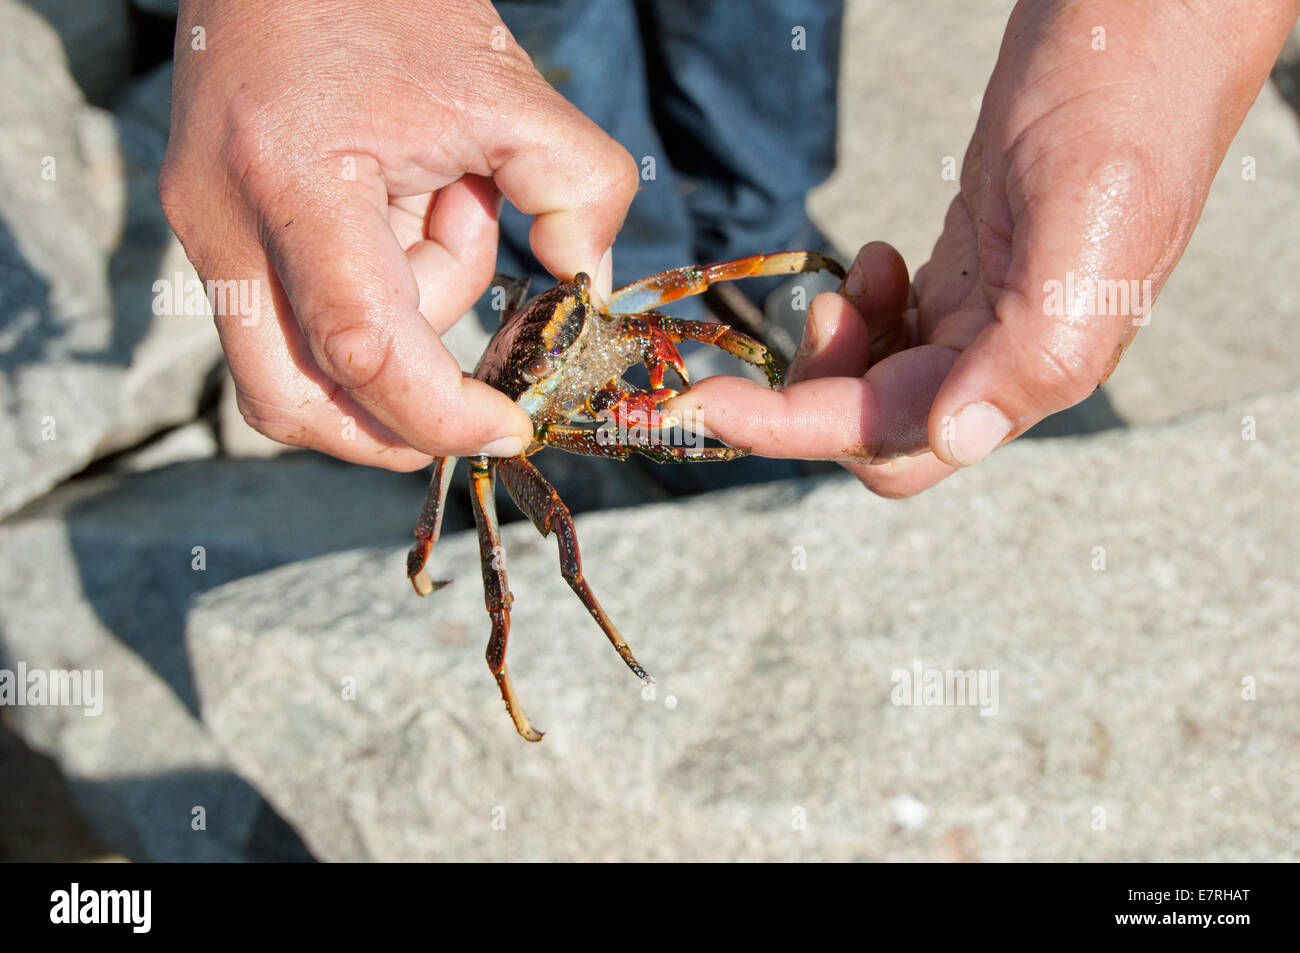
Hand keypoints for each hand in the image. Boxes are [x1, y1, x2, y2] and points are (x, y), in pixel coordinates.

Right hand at [160, 0, 636, 465]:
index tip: (507, 425)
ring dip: (386, 340)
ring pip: (289, 368)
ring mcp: (201, 228)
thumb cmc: (389, 0)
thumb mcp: (508, 89)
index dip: (443, 415)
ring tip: (441, 214)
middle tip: (469, 400)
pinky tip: (402, 217)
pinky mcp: (209, 228)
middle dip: (389, 426)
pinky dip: (361, 304)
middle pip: (291, 402)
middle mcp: (223, 219)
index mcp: (295, 180)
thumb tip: (587, 289)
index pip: (362, 349)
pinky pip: (287, 318)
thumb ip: (578, 190)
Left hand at [666, 0, 1298, 495]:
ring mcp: (985, 320)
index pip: (887, 438)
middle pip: (875, 432)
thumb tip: (956, 440)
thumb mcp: (1086, 226)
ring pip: (878, 387)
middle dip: (813, 396)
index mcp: (1032, 367)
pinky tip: (875, 261)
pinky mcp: (970, 278)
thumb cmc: (1126, 110)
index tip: (704, 402)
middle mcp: (1005, 361)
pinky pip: (894, 333)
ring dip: (837, 353)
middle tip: (817, 311)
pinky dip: (862, 311)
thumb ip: (1033, 349)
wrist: (1146, 26)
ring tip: (852, 278)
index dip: (789, 429)